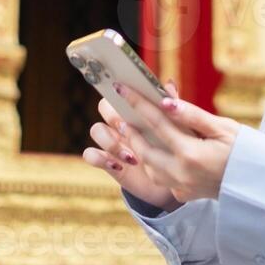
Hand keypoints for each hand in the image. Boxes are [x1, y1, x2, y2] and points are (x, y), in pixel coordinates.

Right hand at [84, 78, 182, 209]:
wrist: (167, 180)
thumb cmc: (170, 148)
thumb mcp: (174, 128)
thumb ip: (171, 107)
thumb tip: (170, 84)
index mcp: (134, 110)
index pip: (119, 91)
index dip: (119, 92)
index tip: (125, 94)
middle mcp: (119, 122)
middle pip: (104, 107)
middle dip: (114, 115)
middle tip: (128, 126)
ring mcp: (110, 141)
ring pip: (96, 129)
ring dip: (110, 140)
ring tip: (131, 155)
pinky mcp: (105, 161)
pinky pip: (89, 154)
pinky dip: (100, 158)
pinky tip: (118, 166)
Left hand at [114, 80, 240, 203]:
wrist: (258, 184)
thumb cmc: (244, 150)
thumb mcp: (223, 127)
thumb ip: (192, 116)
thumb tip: (166, 101)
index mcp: (191, 153)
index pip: (157, 122)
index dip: (138, 103)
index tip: (121, 88)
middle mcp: (181, 173)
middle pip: (144, 149)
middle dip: (130, 130)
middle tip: (120, 113)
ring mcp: (181, 187)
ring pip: (148, 167)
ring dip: (139, 149)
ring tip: (133, 130)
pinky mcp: (184, 195)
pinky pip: (160, 178)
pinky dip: (154, 163)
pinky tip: (155, 151)